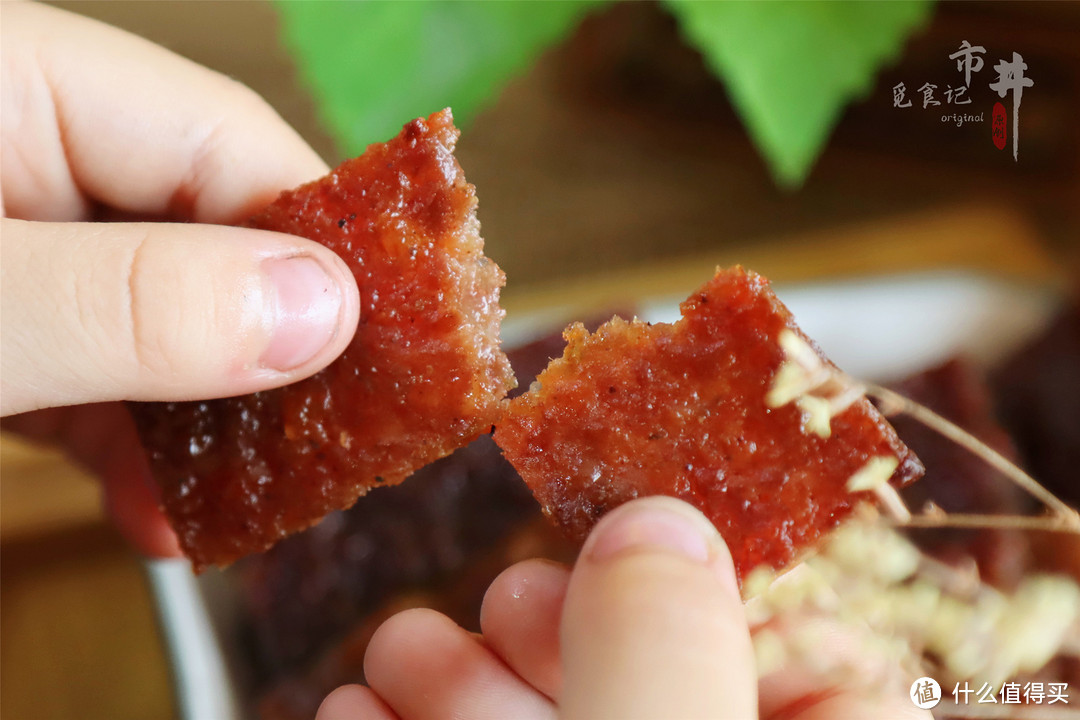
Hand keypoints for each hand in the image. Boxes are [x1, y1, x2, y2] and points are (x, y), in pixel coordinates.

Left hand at [1, 2, 359, 554]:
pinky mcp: (4, 318)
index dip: (323, 246)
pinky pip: (94, 368)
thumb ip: (133, 301)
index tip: (392, 345)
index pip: (230, 145)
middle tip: (334, 443)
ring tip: (246, 506)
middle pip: (210, 238)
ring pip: (161, 316)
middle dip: (268, 355)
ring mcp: (17, 238)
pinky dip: (129, 443)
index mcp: (24, 81)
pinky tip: (158, 510)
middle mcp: (33, 149)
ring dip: (204, 424)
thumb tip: (325, 309)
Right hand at [317, 498, 929, 719]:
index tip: (642, 517)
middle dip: (559, 628)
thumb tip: (658, 529)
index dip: (728, 578)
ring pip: (553, 713)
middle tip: (501, 593)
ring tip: (396, 650)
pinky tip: (356, 708)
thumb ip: (667, 671)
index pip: (818, 657)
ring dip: (459, 674)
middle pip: (660, 678)